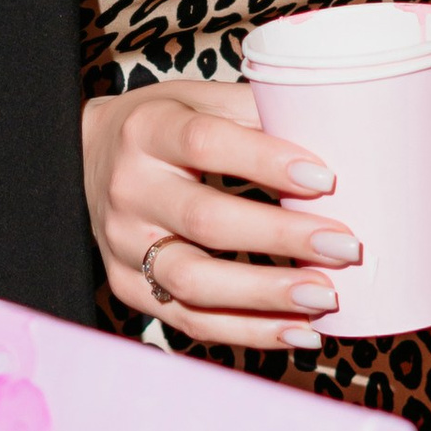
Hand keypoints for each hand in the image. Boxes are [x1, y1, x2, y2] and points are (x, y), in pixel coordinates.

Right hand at [82, 75, 360, 352]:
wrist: (86, 156)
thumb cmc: (164, 125)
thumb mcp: (200, 99)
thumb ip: (257, 111)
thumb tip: (335, 129)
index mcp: (147, 130)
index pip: (206, 144)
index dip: (266, 161)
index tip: (326, 178)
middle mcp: (129, 189)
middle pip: (206, 220)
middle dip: (282, 237)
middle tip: (345, 246)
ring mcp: (123, 245)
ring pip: (194, 281)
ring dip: (267, 295)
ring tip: (326, 297)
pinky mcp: (128, 287)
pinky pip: (190, 321)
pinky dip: (249, 331)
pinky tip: (300, 330)